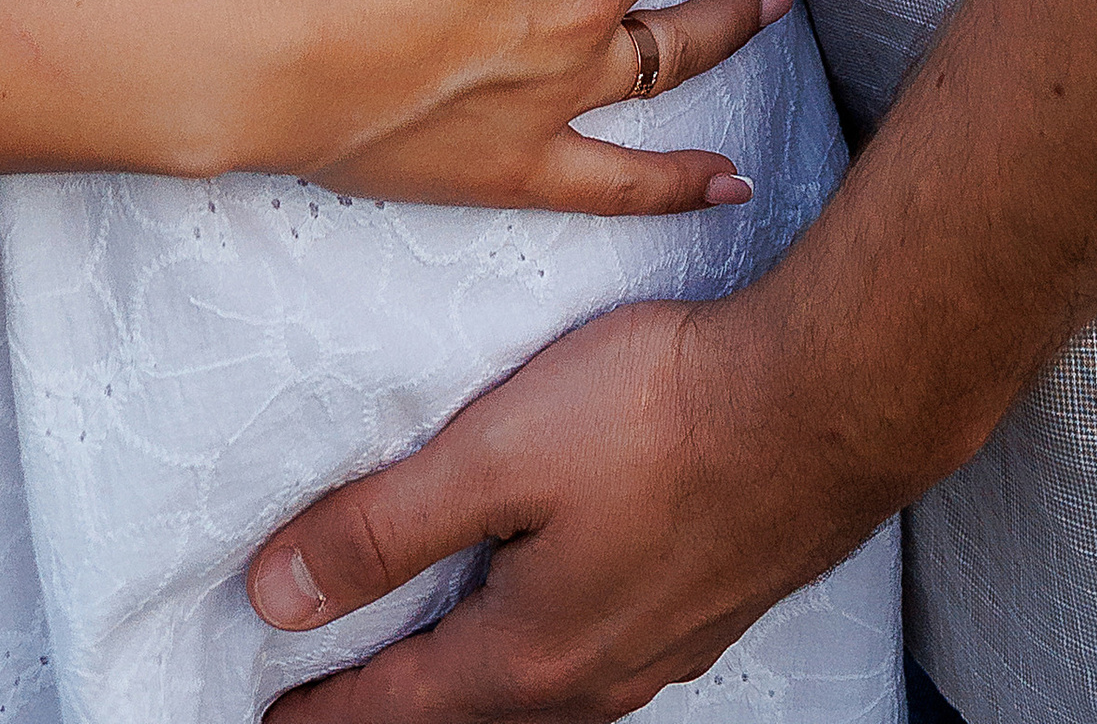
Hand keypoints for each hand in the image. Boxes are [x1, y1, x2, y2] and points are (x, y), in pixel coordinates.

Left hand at [247, 290, 864, 716]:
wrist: (823, 403)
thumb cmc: (663, 415)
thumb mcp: (494, 456)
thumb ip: (385, 527)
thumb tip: (280, 595)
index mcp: (530, 654)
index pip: (396, 703)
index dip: (323, 708)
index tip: (273, 716)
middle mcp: (594, 675)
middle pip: (469, 709)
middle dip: (399, 702)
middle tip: (340, 689)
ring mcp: (657, 648)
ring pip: (538, 686)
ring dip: (474, 676)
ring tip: (433, 651)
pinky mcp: (702, 606)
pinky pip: (596, 653)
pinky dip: (541, 642)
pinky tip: (549, 603)